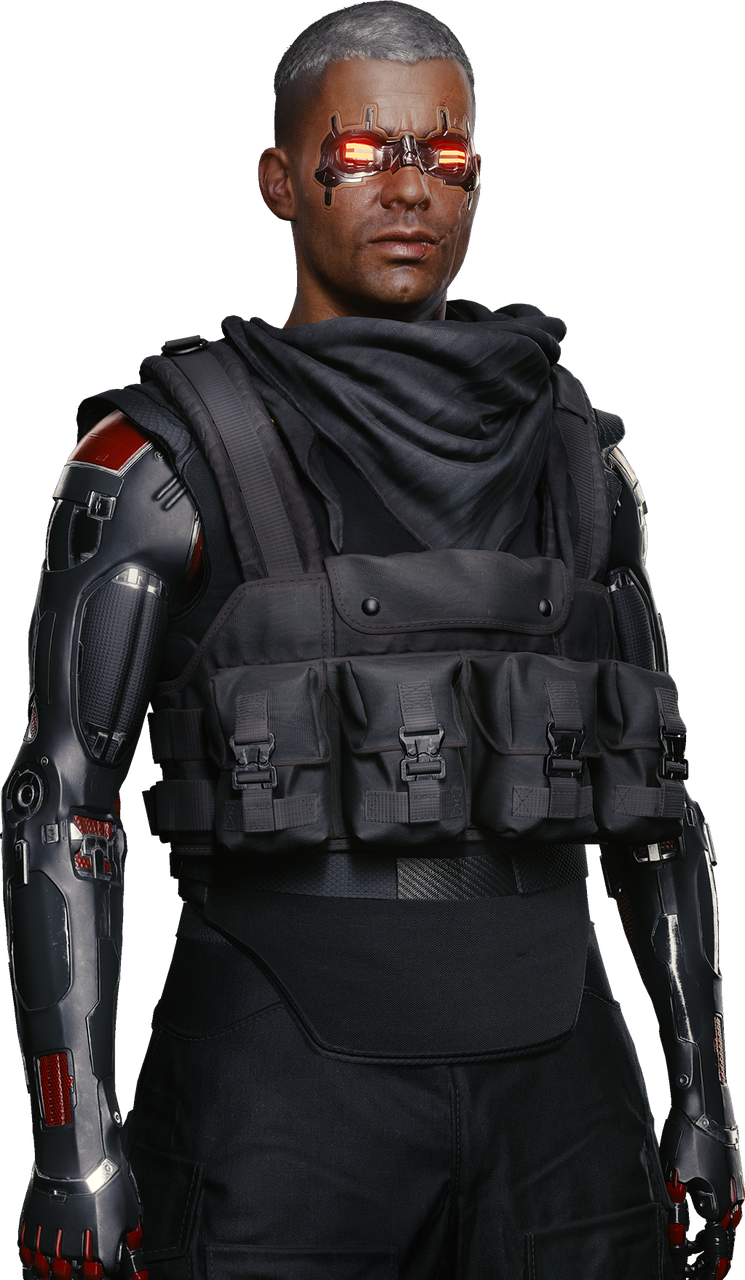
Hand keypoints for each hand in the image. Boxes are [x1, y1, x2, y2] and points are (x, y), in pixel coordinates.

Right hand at [17, 1158, 148, 1277]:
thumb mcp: (129, 1205)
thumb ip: (130, 1233)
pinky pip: (28, 1255)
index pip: (102, 1274)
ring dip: (55, 1270)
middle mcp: (73, 1250)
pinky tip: (39, 1258)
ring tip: (60, 1269)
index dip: (104, 1270)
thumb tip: (132, 1244)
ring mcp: (50, 1241)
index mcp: (100, 1249)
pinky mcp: (31, 1229)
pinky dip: (34, 1259)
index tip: (103, 1266)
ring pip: (49, 1271)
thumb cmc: (105, 1177)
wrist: (78, 1155)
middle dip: (79, 1274)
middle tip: (81, 1271)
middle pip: (73, 1276)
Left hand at [662, 1109, 743, 1277]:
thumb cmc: (689, 1139)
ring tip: (695, 1240)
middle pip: (724, 1238)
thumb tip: (676, 1240)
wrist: (705, 1105)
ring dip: (712, 1232)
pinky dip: (715, 1212)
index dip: (706, 1267)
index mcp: (721, 1207)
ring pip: (727, 1219)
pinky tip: (702, 1207)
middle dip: (709, 1252)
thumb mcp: (674, 1177)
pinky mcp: (733, 1172)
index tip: (694, 1277)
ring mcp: (737, 1186)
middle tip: (694, 1261)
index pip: (718, 1251)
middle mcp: (735, 1200)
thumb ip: (677, 1212)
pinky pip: (727, 1201)